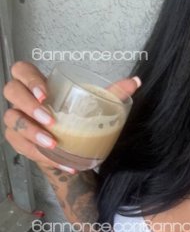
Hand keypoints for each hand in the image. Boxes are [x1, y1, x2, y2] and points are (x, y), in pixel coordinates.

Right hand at [2, 61, 140, 173]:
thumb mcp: (95, 104)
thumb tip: (135, 82)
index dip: (29, 79)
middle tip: (51, 120)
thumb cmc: (78, 118)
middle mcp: (23, 99)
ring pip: (13, 121)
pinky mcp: (18, 141)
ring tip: (53, 142)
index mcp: (39, 84)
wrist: (71, 146)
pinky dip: (42, 155)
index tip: (46, 94)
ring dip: (32, 132)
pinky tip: (61, 161)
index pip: (22, 71)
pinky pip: (23, 146)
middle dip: (29, 106)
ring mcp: (18, 120)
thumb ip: (113, 93)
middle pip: (12, 92)